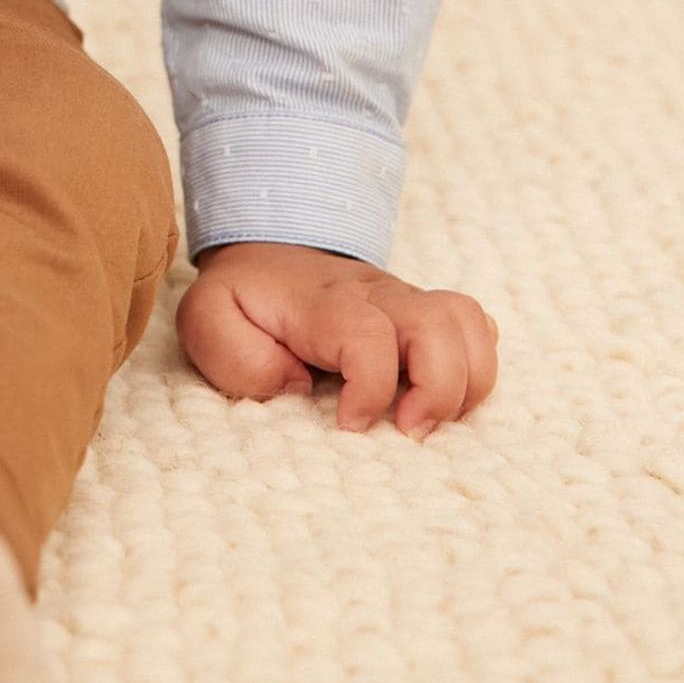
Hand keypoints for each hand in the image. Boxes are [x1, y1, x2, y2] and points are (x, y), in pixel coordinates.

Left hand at [176, 240, 498, 439]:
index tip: (348, 424)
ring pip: (468, 323)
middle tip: (407, 431)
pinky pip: (476, 327)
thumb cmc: (242, 298)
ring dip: (467, 381)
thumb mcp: (207, 320)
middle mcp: (376, 296)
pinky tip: (444, 396)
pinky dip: (475, 366)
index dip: (371, 388)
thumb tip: (295, 384)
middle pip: (439, 323)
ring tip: (431, 419)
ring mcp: (406, 302)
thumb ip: (236, 355)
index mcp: (324, 302)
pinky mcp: (423, 315)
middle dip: (439, 389)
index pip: (369, 335)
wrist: (265, 251)